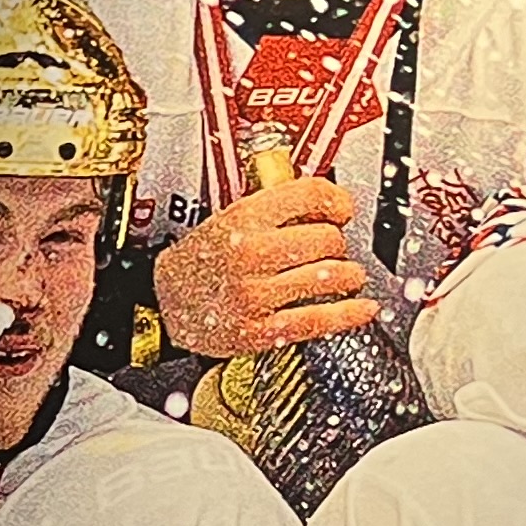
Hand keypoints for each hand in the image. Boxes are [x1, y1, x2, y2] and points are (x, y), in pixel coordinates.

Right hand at [151, 182, 375, 357]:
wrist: (162, 304)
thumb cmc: (196, 262)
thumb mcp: (225, 218)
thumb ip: (272, 207)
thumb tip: (323, 201)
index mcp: (242, 218)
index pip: (311, 195)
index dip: (337, 200)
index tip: (341, 209)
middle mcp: (250, 253)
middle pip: (327, 237)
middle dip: (336, 242)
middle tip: (329, 248)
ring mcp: (256, 294)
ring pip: (331, 276)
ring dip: (347, 275)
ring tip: (346, 275)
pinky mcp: (260, 330)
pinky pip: (319, 319)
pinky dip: (349, 314)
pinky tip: (362, 307)